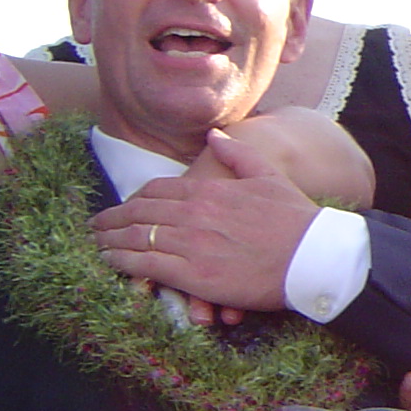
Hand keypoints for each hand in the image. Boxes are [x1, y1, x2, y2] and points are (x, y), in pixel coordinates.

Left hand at [91, 130, 318, 311]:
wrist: (313, 256)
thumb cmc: (297, 219)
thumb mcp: (269, 176)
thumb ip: (238, 154)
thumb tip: (214, 136)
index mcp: (209, 190)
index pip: (157, 190)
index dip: (134, 199)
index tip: (123, 207)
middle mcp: (194, 214)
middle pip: (139, 212)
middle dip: (112, 219)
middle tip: (96, 226)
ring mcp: (190, 243)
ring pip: (135, 237)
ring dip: (110, 240)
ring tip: (96, 243)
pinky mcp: (192, 274)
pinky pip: (145, 265)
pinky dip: (122, 262)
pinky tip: (111, 262)